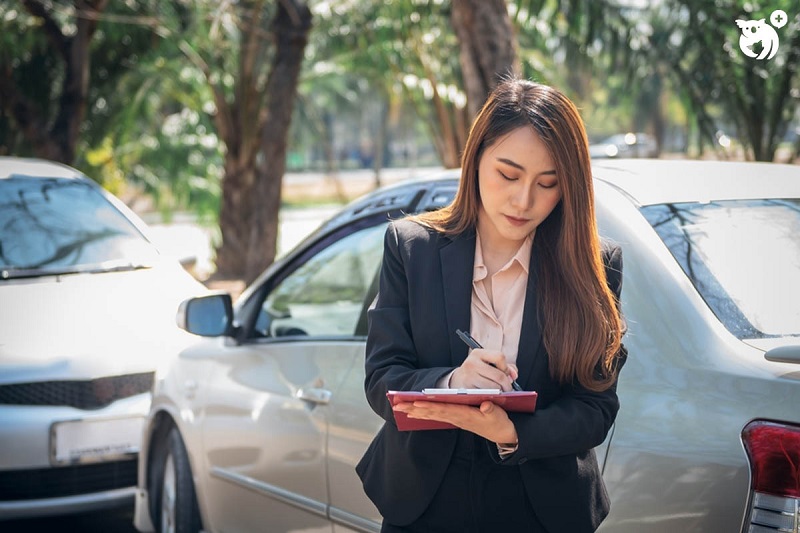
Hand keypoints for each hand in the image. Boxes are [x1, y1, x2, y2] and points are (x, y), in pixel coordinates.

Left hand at [393, 400, 517, 443]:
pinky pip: (436, 416)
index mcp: (466, 415)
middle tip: (397, 405)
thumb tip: (485, 405)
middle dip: (415, 409)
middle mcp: (457, 418)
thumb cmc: (500, 423)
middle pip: (433, 412)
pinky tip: (414, 413)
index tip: (415, 403)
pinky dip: (424, 414)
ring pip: (432, 414)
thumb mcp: (500, 416)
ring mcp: (455, 419)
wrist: (504, 435)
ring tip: (400, 408)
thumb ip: (492, 410)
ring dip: (416, 411)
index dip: (429, 406)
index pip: (444, 409)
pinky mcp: (456, 419)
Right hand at [450, 348, 518, 391]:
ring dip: (500, 392)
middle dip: (507, 384)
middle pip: (498, 375)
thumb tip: (514, 375)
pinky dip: (491, 397)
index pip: (499, 357)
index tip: (506, 374)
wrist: (458, 380)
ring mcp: (468, 376)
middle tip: (508, 389)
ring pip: (494, 387)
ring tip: (500, 392)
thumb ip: (505, 367)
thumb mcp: (489, 364)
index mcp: (478, 353)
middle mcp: (471, 363)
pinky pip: (486, 395)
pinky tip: (491, 395)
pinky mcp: (467, 389)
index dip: (506, 367)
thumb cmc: (478, 371)